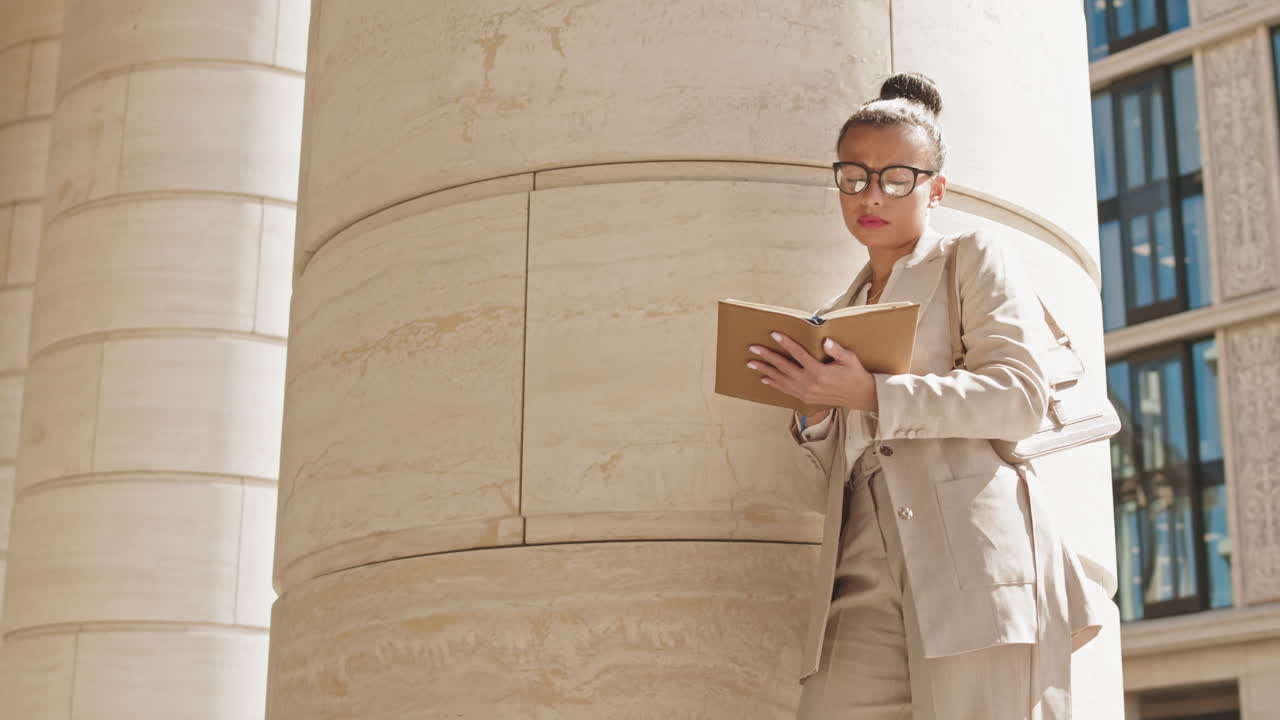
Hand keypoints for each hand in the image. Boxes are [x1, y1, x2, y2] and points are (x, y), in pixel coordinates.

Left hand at [747, 333, 878, 412]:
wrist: (860, 396)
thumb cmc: (855, 374)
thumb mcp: (850, 359)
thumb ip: (837, 350)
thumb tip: (826, 341)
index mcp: (820, 372)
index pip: (799, 355)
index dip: (786, 343)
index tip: (774, 334)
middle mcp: (810, 383)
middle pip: (784, 367)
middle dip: (768, 357)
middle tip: (754, 348)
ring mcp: (806, 392)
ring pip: (781, 380)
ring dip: (765, 371)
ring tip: (751, 363)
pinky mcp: (806, 399)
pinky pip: (786, 390)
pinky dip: (774, 384)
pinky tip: (764, 378)